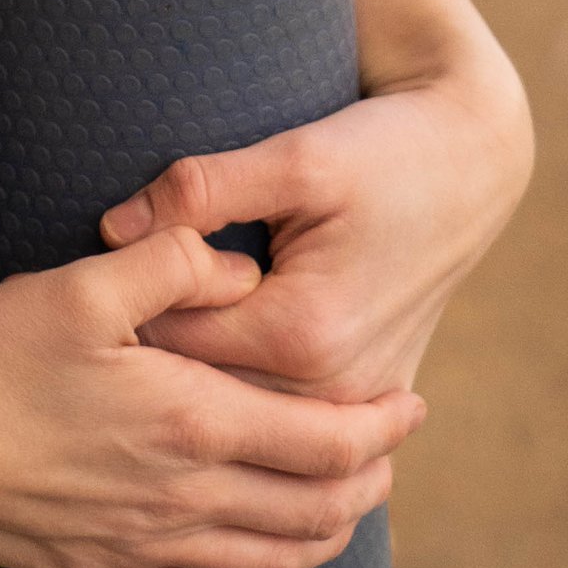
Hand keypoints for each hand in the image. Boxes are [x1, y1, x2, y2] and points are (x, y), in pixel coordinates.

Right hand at [0, 226, 425, 567]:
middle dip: (367, 482)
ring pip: (271, 562)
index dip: (380, 425)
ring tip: (349, 510)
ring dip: (326, 539)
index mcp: (190, 419)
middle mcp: (183, 497)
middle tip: (390, 453)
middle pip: (313, 509)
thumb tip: (241, 269)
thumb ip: (173, 262)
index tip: (411, 405)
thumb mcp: (82, 283)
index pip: (324, 438)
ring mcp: (144, 546)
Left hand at [99, 64, 534, 401]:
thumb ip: (199, 191)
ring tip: (155, 322)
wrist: (470, 162)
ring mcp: (355, 404)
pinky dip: (241, 391)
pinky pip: (281, 416)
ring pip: (236, 412)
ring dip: (192, 376)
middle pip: (198, 389)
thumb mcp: (292, 156)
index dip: (125, 306)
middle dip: (148, 353)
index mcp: (303, 334)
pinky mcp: (368, 398)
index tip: (96, 274)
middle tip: (105, 307)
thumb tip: (111, 228)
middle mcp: (334, 389)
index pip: (169, 341)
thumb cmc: (379, 151)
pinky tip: (208, 350)